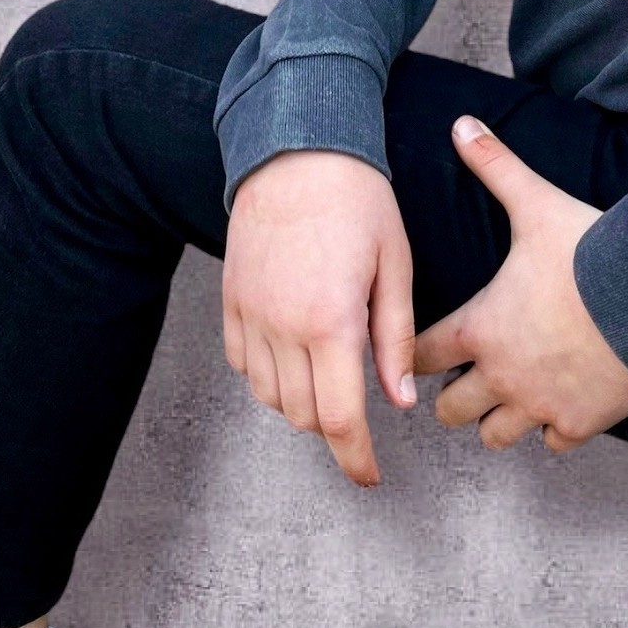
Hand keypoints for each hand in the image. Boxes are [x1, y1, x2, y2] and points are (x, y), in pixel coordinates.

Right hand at [221, 150, 417, 488]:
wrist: (296, 151)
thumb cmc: (358, 201)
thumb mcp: (394, 266)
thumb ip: (394, 339)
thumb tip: (397, 402)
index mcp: (331, 321)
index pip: (339, 419)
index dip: (355, 458)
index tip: (369, 476)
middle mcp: (283, 326)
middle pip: (303, 415)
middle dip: (334, 427)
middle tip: (359, 409)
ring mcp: (250, 314)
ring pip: (271, 397)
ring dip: (301, 402)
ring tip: (329, 375)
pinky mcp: (231, 301)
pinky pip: (244, 365)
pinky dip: (268, 376)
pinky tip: (294, 354)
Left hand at [414, 117, 627, 452]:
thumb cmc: (590, 249)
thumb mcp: (535, 203)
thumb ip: (495, 165)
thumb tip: (462, 123)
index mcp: (480, 327)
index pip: (418, 355)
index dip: (415, 352)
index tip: (426, 349)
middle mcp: (501, 375)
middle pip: (449, 411)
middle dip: (456, 395)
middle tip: (472, 375)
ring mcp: (540, 404)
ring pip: (495, 436)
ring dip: (500, 418)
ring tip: (514, 395)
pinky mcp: (581, 423)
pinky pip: (552, 444)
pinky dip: (554, 429)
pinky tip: (562, 403)